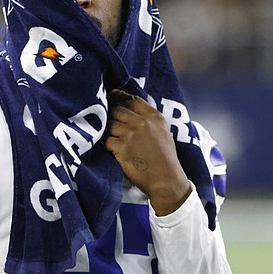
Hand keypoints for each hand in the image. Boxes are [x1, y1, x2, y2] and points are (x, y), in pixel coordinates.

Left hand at [105, 89, 190, 214]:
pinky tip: (110, 149)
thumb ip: (150, 122)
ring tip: (110, 139)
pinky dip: (106, 145)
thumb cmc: (166, 160)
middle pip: (117, 111)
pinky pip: (106, 141)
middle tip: (106, 121)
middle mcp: (142, 122)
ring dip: (108, 132)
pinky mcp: (121, 147)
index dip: (120, 95)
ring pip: (110, 125)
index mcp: (155, 117)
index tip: (111, 93)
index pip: (133, 100)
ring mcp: (131, 134)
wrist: (166, 179)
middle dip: (111, 116)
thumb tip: (132, 116)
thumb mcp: (163, 134)